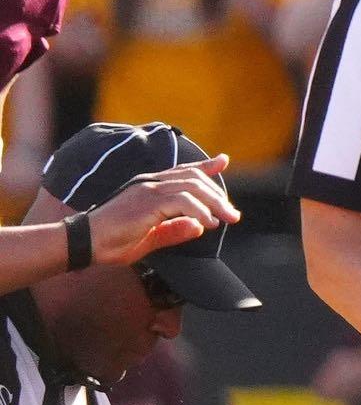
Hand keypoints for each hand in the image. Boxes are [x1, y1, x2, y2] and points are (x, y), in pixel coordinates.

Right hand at [84, 157, 233, 263]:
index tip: (223, 161)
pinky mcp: (146, 202)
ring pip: (192, 187)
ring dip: (214, 203)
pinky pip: (182, 201)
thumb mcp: (150, 238)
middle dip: (217, 195)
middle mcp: (149, 184)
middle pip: (193, 178)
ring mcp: (147, 190)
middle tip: (233, 214)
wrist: (83, 243)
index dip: (204, 165)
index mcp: (148, 188)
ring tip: (226, 219)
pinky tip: (207, 224)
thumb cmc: (111, 242)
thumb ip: (174, 230)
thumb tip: (199, 227)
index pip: (182, 171)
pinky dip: (199, 211)